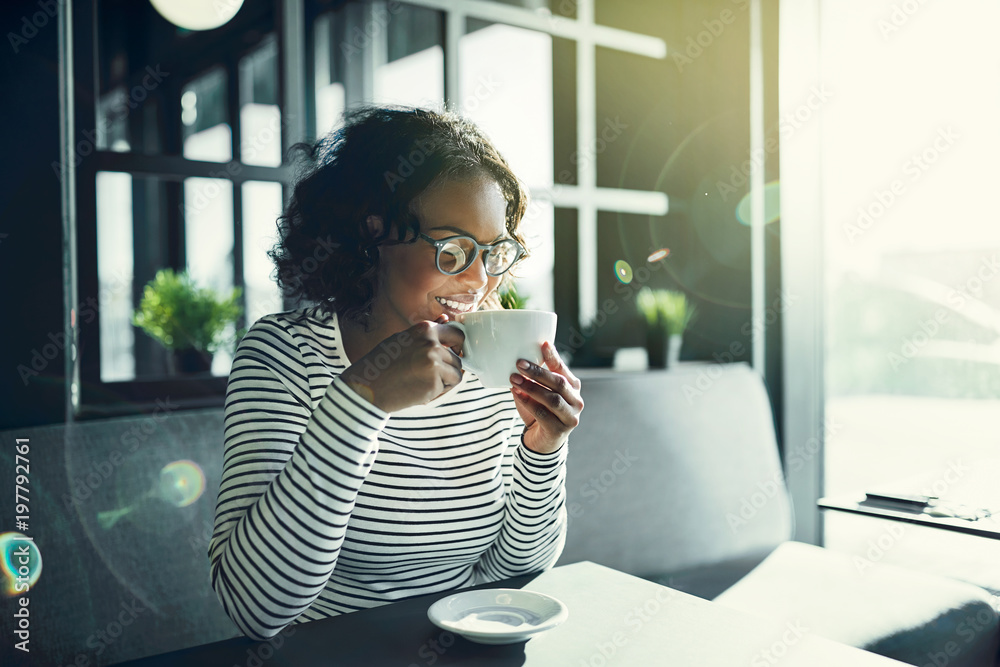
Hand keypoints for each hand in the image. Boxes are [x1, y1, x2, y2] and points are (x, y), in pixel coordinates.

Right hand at [340, 320, 464, 412]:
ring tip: (423, 382)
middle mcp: (431, 343)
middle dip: (449, 366)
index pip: (456, 333)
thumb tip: (445, 318)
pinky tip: (422, 390)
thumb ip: (426, 333)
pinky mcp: (435, 381)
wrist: (368, 387)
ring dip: (445, 380)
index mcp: (424, 329)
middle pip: (458, 356)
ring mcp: (434, 362)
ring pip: (456, 373)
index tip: (453, 352)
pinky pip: (449, 386)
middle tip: (432, 373)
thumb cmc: (383, 365)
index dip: (458, 345)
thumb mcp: (402, 340)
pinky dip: (440, 391)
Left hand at [509, 342, 582, 454]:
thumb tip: (520, 360)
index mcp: (573, 387)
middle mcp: (576, 401)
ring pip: (552, 399)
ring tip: (514, 379)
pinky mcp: (560, 430)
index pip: (563, 368)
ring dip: (531, 387)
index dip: (553, 356)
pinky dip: (528, 403)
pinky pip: (543, 414)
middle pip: (559, 382)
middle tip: (519, 363)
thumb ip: (536, 378)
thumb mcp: (540, 392)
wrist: (542, 442)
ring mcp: (570, 417)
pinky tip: (517, 394)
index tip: (542, 344)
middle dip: (538, 372)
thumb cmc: (541, 412)